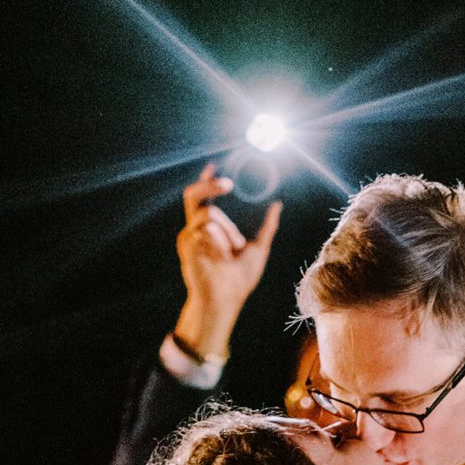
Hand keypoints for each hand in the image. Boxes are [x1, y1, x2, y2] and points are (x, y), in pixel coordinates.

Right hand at [174, 162, 280, 361]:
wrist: (225, 299)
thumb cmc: (239, 279)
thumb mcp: (259, 248)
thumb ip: (267, 227)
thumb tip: (278, 205)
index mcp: (210, 228)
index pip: (204, 198)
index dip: (206, 180)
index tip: (212, 165)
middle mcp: (196, 229)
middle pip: (194, 195)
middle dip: (210, 185)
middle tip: (228, 184)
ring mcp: (189, 235)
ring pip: (209, 215)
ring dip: (226, 232)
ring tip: (230, 251)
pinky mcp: (186, 244)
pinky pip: (206, 229)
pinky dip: (218, 241)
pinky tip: (218, 257)